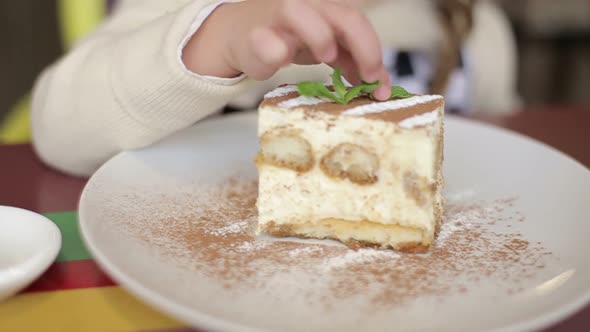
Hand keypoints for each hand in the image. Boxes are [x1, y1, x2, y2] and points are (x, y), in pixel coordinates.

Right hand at [183, 0, 390, 99]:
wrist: (244, 36)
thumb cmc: (291, 38)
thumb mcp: (328, 48)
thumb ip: (353, 62)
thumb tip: (382, 87)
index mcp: (328, 8)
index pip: (358, 22)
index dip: (373, 51)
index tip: (377, 81)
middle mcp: (307, 6)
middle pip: (341, 15)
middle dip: (361, 46)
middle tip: (366, 77)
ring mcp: (278, 18)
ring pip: (298, 11)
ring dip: (318, 35)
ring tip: (326, 58)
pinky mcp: (255, 36)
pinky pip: (263, 40)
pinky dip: (273, 51)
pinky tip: (281, 60)